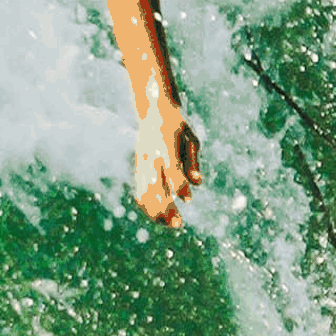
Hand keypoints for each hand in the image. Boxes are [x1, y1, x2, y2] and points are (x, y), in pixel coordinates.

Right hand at [131, 98, 202, 224]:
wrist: (153, 111)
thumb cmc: (178, 127)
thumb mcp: (191, 140)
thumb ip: (193, 162)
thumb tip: (197, 184)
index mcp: (166, 147)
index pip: (172, 170)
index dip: (179, 186)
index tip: (187, 200)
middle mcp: (152, 157)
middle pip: (155, 186)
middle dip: (166, 207)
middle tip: (178, 224)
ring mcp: (142, 163)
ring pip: (144, 192)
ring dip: (156, 211)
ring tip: (170, 224)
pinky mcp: (138, 168)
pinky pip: (140, 191)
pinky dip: (148, 206)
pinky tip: (159, 217)